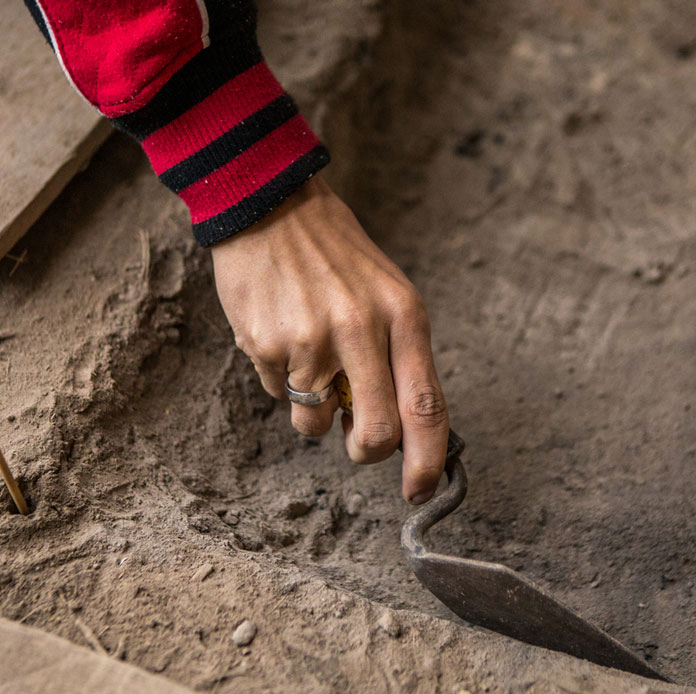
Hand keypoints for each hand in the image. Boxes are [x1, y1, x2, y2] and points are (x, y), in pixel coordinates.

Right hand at [211, 177, 448, 503]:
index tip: (421, 488)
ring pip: (316, 423)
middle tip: (353, 441)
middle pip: (377, 431)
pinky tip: (279, 333)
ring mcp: (312, 339)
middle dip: (365, 450)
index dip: (427, 459)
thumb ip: (397, 355)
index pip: (427, 406)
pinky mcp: (268, 344)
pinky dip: (279, 379)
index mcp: (404, 314)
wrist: (268, 202)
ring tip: (306, 357)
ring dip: (311, 410)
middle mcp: (363, 329)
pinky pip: (277, 393)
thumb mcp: (385, 291)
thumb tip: (402, 429)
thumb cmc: (333, 253)